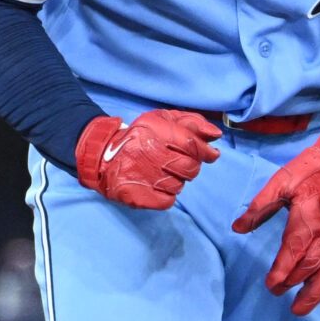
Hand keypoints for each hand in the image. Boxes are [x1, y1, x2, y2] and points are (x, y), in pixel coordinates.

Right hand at [76, 110, 220, 209]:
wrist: (103, 158)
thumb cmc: (139, 137)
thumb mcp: (162, 120)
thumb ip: (191, 123)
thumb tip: (216, 135)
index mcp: (156, 131)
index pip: (192, 145)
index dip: (205, 151)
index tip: (210, 154)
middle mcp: (150, 154)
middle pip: (190, 168)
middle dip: (190, 166)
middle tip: (177, 162)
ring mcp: (145, 178)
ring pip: (180, 185)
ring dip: (176, 180)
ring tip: (161, 171)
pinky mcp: (140, 197)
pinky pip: (168, 200)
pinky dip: (166, 194)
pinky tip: (155, 184)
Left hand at [232, 98, 319, 315]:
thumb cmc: (319, 166)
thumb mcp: (285, 179)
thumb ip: (262, 206)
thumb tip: (238, 227)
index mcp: (307, 221)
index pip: (290, 255)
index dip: (280, 272)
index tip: (270, 286)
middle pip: (308, 269)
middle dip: (292, 284)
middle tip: (278, 294)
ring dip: (314, 294)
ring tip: (300, 309)